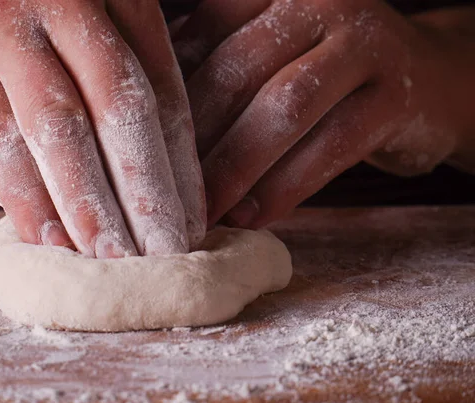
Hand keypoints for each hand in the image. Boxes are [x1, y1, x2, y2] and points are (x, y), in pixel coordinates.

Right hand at [0, 0, 205, 256]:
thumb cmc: (15, 6)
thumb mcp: (75, 15)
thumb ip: (111, 69)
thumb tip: (158, 168)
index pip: (160, 87)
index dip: (180, 162)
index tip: (193, 221)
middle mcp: (63, 1)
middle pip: (119, 109)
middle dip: (147, 192)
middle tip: (168, 254)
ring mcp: (1, 24)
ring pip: (59, 129)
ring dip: (90, 205)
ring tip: (114, 261)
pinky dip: (25, 198)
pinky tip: (51, 241)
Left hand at [171, 0, 474, 227]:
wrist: (426, 82)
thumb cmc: (324, 78)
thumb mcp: (268, 61)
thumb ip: (216, 74)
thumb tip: (148, 125)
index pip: (201, 40)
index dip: (168, 102)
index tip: (141, 154)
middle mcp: (317, 3)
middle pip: (237, 71)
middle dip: (196, 141)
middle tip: (165, 194)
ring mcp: (362, 43)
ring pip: (284, 107)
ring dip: (237, 167)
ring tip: (206, 213)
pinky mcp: (394, 95)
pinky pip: (330, 147)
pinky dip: (286, 187)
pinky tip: (254, 216)